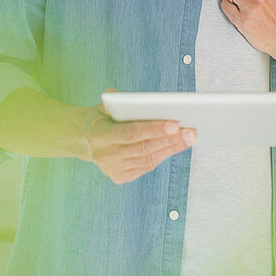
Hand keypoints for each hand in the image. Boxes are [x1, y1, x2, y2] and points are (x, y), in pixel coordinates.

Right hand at [79, 103, 195, 184]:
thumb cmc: (100, 118)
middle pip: (144, 148)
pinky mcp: (120, 177)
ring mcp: (112, 169)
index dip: (154, 129)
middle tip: (190, 131)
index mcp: (100, 136)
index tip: (175, 124)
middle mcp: (106, 156)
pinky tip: (176, 146)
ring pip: (148, 159)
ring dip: (171, 148)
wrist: (84, 140)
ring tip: (189, 138)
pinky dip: (163, 155)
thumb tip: (134, 99)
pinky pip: (146, 166)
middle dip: (170, 140)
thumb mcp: (102, 106)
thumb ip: (115, 100)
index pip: (131, 133)